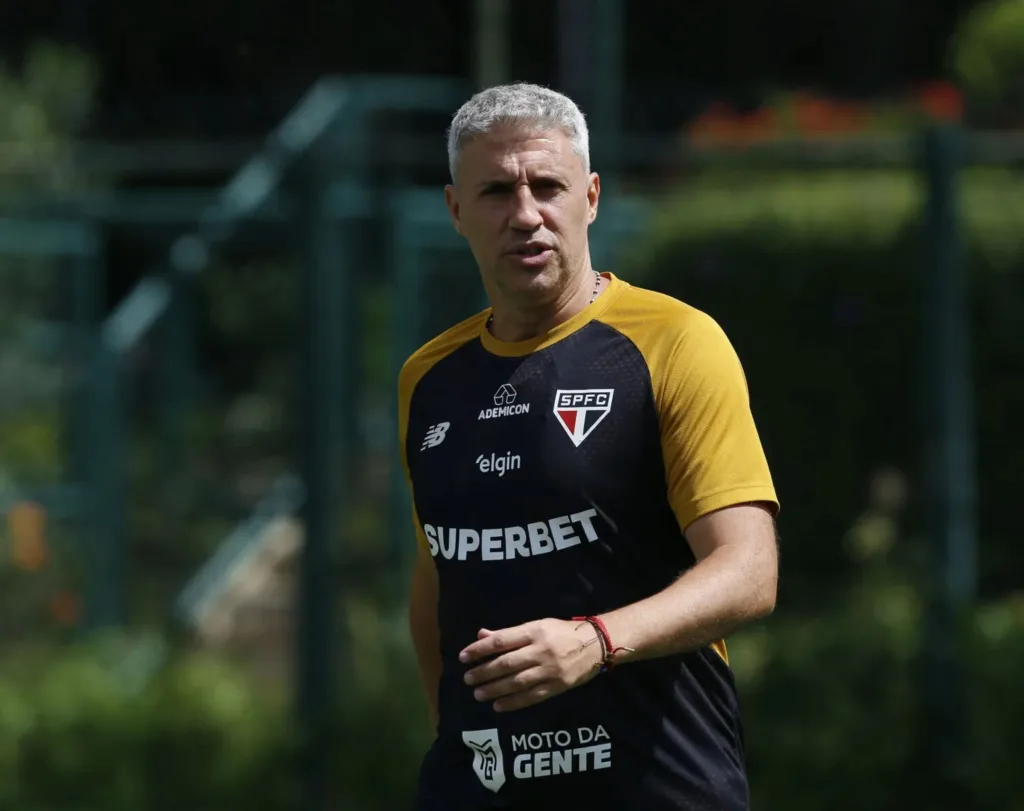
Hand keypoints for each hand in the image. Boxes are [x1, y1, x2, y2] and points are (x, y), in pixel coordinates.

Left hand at [459, 619, 603, 712]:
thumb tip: (482, 636)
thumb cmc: (562, 632)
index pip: (501, 641)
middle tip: (467, 679)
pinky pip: (531, 697)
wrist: (596, 644)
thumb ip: (509, 633)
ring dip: (494, 689)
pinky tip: (498, 705)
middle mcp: (540, 650)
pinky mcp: (557, 686)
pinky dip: (513, 702)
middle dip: (484, 672)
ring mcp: (549, 670)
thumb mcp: (537, 625)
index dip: (480, 649)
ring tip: (478, 694)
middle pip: (506, 663)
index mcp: (534, 631)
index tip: (463, 657)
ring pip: (516, 682)